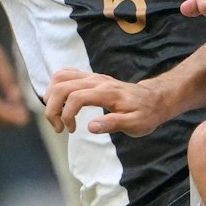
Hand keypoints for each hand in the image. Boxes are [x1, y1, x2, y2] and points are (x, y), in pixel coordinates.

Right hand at [44, 68, 169, 136]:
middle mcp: (96, 80)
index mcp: (107, 92)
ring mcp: (92, 76)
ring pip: (59, 77)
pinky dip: (56, 88)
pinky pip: (65, 74)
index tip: (71, 130)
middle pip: (61, 86)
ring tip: (58, 116)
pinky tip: (62, 104)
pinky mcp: (90, 77)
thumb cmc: (145, 113)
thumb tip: (90, 127)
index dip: (67, 115)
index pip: (76, 97)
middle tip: (59, 128)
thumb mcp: (136, 124)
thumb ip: (113, 124)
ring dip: (51, 97)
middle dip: (52, 109)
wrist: (154, 99)